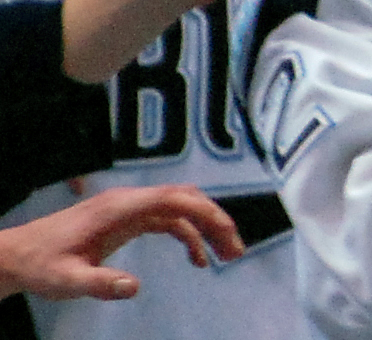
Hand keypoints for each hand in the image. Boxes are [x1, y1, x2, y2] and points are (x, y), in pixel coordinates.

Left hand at [0, 186, 244, 300]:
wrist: (17, 255)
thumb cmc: (41, 265)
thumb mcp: (66, 280)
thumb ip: (100, 283)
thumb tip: (136, 287)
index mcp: (120, 208)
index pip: (175, 199)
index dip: (206, 214)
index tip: (227, 238)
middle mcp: (130, 201)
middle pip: (186, 199)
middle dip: (215, 221)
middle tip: (235, 252)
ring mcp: (130, 208)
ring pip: (181, 207)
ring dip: (206, 227)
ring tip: (226, 255)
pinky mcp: (127, 219)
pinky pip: (168, 220)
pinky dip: (188, 235)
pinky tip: (196, 259)